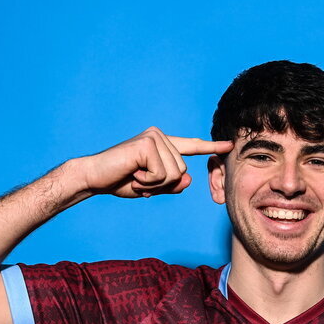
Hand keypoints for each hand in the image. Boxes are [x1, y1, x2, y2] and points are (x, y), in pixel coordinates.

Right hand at [72, 127, 233, 198]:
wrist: (94, 178)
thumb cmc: (120, 181)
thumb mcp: (152, 187)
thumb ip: (172, 185)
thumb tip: (189, 180)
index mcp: (163, 145)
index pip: (191, 147)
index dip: (211, 147)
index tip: (229, 145)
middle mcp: (160, 136)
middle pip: (183, 172)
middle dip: (162, 185)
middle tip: (139, 181)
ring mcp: (155, 137)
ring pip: (175, 174)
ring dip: (154, 184)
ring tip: (135, 177)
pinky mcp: (148, 144)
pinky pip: (162, 174)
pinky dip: (148, 182)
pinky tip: (133, 174)